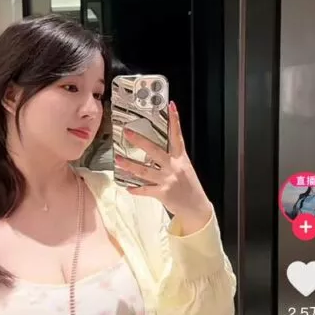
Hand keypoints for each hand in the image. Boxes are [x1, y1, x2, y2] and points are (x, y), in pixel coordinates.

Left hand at [115, 100, 212, 232]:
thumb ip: (172, 158)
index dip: (175, 120)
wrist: (196, 207)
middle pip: (155, 151)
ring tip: (117, 159)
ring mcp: (168, 180)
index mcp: (181, 158)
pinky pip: (145, 190)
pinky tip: (127, 187)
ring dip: (129, 165)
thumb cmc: (189, 186)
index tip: (171, 106)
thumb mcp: (185, 168)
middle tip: (127, 132)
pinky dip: (136, 189)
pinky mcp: (163, 193)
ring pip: (145, 171)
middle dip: (140, 141)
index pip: (177, 136)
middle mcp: (174, 167)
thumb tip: (154, 150)